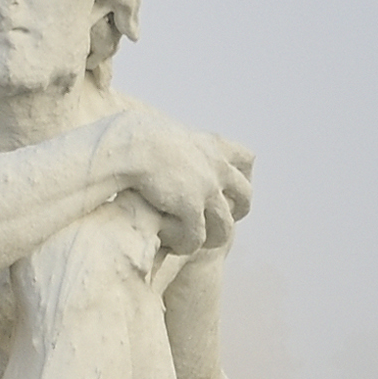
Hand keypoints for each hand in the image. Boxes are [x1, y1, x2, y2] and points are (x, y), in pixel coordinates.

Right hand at [103, 107, 254, 256]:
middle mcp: (218, 168)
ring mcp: (208, 189)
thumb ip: (181, 146)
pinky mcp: (190, 208)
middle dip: (237, 211)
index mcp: (214, 146)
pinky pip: (197, 237)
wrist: (131, 143)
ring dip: (213, 237)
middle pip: (245, 195)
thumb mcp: (169, 133)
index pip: (246, 158)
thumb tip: (173, 148)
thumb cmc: (139, 137)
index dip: (242, 175)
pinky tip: (172, 245)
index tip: (228, 187)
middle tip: (219, 221)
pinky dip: (186, 244)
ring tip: (196, 242)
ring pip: (225, 226)